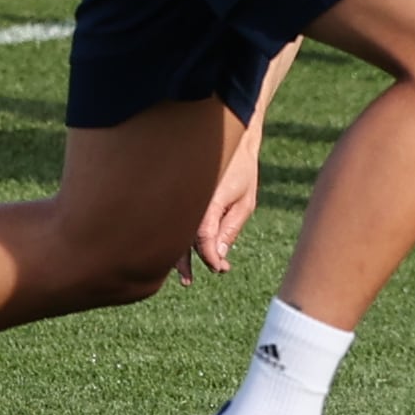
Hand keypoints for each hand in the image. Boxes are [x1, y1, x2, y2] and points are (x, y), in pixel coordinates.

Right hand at [183, 139, 266, 283]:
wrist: (228, 133)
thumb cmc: (241, 168)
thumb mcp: (245, 201)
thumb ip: (230, 228)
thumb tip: (219, 254)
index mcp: (207, 200)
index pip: (201, 239)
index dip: (209, 258)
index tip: (220, 269)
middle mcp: (188, 198)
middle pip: (177, 238)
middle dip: (183, 263)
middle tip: (189, 281)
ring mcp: (179, 194)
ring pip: (169, 230)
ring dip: (174, 254)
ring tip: (184, 276)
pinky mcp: (176, 192)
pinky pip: (171, 218)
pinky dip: (172, 235)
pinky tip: (177, 250)